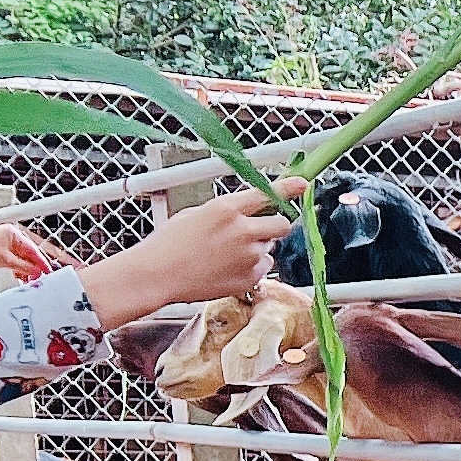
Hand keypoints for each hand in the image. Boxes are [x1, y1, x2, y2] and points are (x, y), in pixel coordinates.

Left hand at [0, 223, 56, 281]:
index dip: (41, 263)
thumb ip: (24, 267)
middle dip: (31, 267)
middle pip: (27, 253)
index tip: (48, 272)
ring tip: (25, 279)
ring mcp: (1, 241)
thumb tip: (36, 271)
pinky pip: (9, 257)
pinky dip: (14, 266)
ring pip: (18, 256)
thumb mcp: (5, 261)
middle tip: (36, 279)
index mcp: (14, 233)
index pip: (33, 250)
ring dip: (22, 268)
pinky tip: (16, 274)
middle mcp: (9, 235)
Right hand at [77, 182, 295, 331]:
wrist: (157, 275)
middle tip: (255, 231)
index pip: (266, 194)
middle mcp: (243, 231)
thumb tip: (246, 214)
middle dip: (273, 226)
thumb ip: (227, 212)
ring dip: (256, 248)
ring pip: (269, 247)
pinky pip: (262, 267)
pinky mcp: (250, 277)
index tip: (302, 184)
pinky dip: (250, 267)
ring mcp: (249, 256)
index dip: (288, 189)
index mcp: (226, 209)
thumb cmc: (169, 244)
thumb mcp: (196, 214)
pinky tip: (226, 268)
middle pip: (282, 224)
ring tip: (225, 255)